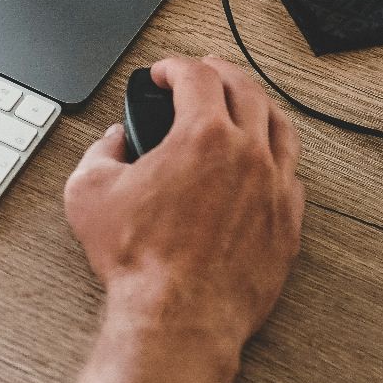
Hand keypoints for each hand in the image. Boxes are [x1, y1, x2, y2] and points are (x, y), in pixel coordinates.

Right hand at [57, 57, 303, 382]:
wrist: (179, 317)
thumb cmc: (140, 262)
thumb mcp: (89, 192)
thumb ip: (100, 152)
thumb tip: (113, 142)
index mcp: (202, 136)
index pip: (196, 76)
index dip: (174, 66)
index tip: (163, 72)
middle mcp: (247, 154)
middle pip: (246, 89)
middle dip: (220, 73)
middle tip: (203, 73)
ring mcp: (275, 188)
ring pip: (280, 127)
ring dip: (257, 106)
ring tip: (242, 105)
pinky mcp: (288, 224)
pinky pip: (293, 174)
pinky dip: (275, 155)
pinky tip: (263, 160)